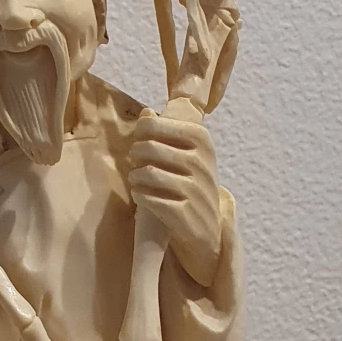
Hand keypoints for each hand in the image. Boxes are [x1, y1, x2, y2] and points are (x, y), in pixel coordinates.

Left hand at [129, 108, 222, 285]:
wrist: (206, 228)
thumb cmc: (190, 184)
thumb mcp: (185, 153)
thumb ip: (164, 132)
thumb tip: (146, 112)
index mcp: (201, 139)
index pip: (154, 125)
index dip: (140, 133)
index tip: (142, 143)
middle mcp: (201, 162)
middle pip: (148, 148)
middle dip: (136, 155)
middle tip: (137, 163)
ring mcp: (195, 189)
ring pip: (147, 173)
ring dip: (135, 177)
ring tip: (137, 180)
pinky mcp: (185, 214)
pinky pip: (149, 198)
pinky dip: (139, 196)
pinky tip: (141, 196)